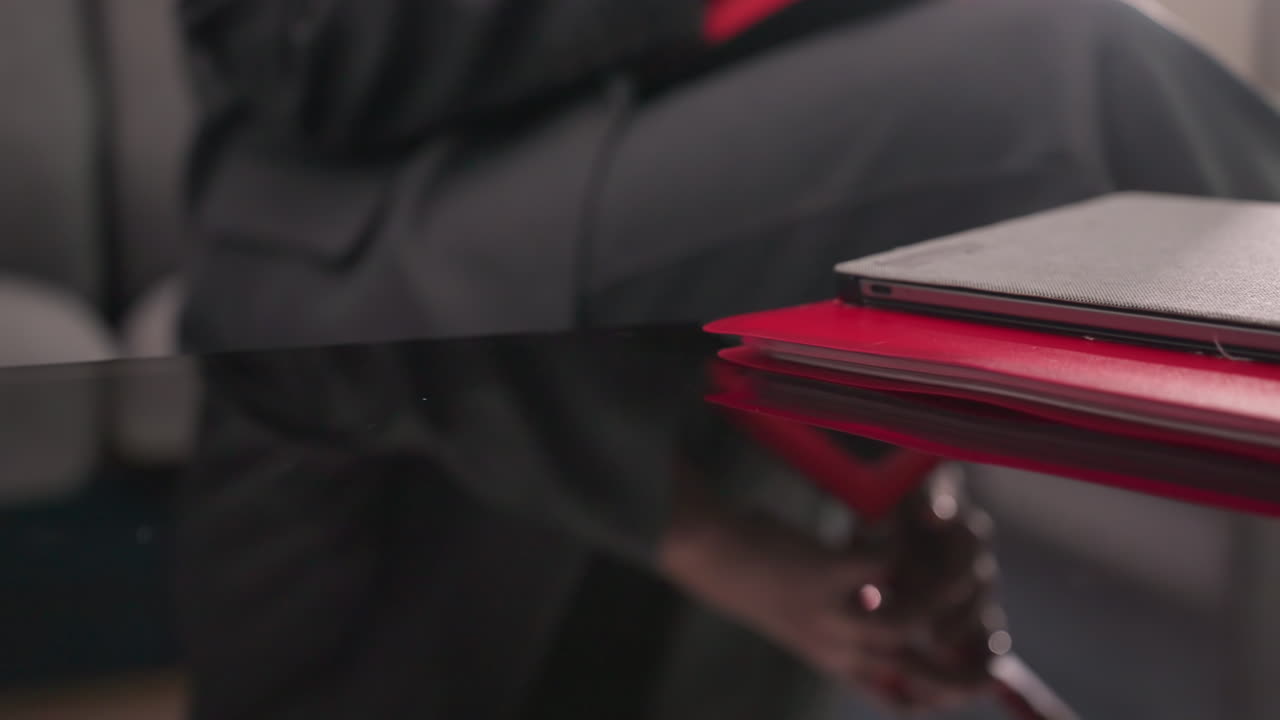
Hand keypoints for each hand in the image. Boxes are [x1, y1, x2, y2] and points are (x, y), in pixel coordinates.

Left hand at [659, 471, 1000, 714]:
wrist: (710, 558)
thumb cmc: (765, 581)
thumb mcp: (806, 625)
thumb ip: (849, 632)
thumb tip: (903, 621)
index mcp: (840, 661)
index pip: (903, 699)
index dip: (946, 695)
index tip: (979, 677)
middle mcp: (837, 648)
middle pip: (920, 676)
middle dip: (969, 666)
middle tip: (998, 639)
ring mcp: (827, 614)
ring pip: (904, 623)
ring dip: (944, 596)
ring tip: (964, 566)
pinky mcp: (819, 574)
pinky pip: (876, 564)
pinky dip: (899, 545)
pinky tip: (902, 527)